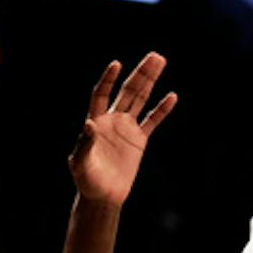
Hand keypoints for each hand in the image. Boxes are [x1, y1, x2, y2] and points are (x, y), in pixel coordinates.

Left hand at [68, 53, 175, 205]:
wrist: (102, 196)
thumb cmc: (86, 180)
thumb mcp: (81, 163)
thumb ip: (84, 143)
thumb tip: (89, 123)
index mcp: (97, 121)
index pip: (103, 93)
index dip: (109, 79)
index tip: (117, 64)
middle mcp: (112, 119)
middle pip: (128, 91)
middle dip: (140, 73)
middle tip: (155, 56)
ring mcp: (127, 128)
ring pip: (141, 99)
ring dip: (151, 81)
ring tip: (161, 61)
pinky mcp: (139, 140)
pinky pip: (152, 120)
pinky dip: (162, 109)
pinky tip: (172, 96)